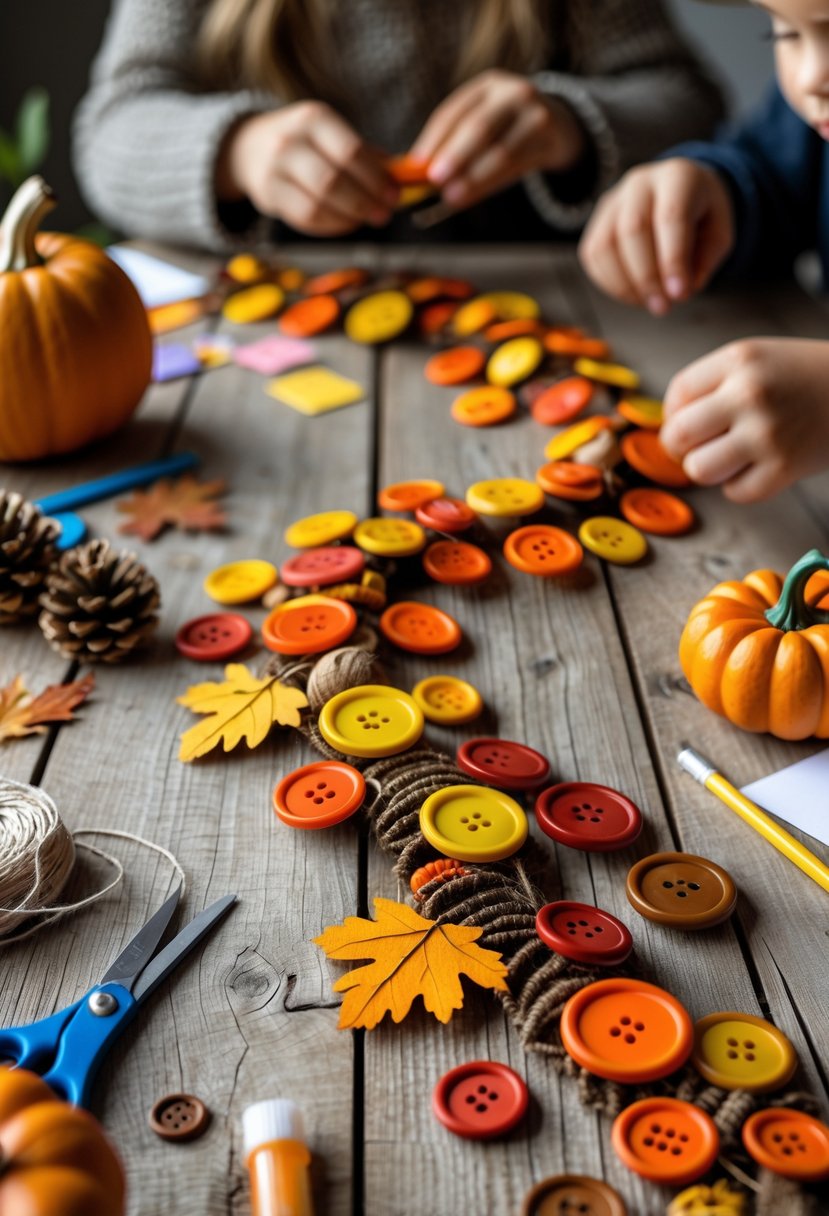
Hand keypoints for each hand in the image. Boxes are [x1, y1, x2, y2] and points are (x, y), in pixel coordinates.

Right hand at [215, 103, 397, 234]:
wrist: (250, 147)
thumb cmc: (305, 143)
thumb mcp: (331, 134)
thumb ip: (365, 154)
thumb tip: (403, 177)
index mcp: (313, 118)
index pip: (350, 151)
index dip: (376, 178)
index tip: (394, 195)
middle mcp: (290, 141)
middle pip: (334, 180)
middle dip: (365, 201)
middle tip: (384, 214)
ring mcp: (275, 169)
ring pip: (318, 204)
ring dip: (349, 217)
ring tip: (366, 219)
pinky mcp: (268, 195)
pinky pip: (305, 218)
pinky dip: (331, 225)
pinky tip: (346, 223)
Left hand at [409, 69, 585, 210]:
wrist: (559, 125)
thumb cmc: (508, 128)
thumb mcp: (484, 121)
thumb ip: (454, 140)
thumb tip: (419, 170)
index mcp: (488, 85)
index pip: (454, 111)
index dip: (433, 138)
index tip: (416, 163)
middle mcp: (512, 93)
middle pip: (479, 127)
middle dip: (454, 155)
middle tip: (435, 178)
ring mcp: (535, 114)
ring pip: (500, 151)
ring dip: (473, 177)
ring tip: (451, 195)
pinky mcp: (548, 138)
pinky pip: (515, 167)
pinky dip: (489, 184)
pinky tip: (470, 196)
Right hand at [578, 159, 733, 314]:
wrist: (679, 193)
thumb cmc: (701, 215)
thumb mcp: (720, 233)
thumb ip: (706, 260)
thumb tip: (681, 290)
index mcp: (677, 177)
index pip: (670, 217)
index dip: (673, 259)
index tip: (679, 294)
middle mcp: (640, 183)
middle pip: (632, 230)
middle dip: (647, 277)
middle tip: (663, 306)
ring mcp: (613, 202)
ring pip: (605, 245)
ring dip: (624, 285)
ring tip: (648, 303)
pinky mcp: (596, 223)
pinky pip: (593, 256)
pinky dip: (610, 284)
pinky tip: (632, 294)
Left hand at [661, 338, 828, 501]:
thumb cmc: (803, 378)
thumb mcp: (757, 359)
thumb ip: (711, 385)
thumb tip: (668, 430)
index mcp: (739, 360)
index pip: (676, 396)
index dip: (675, 414)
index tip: (691, 420)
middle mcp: (750, 394)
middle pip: (677, 436)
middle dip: (680, 447)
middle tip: (698, 447)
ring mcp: (767, 433)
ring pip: (699, 470)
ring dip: (708, 469)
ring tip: (729, 458)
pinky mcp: (785, 468)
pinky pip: (735, 492)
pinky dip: (740, 486)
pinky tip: (759, 467)